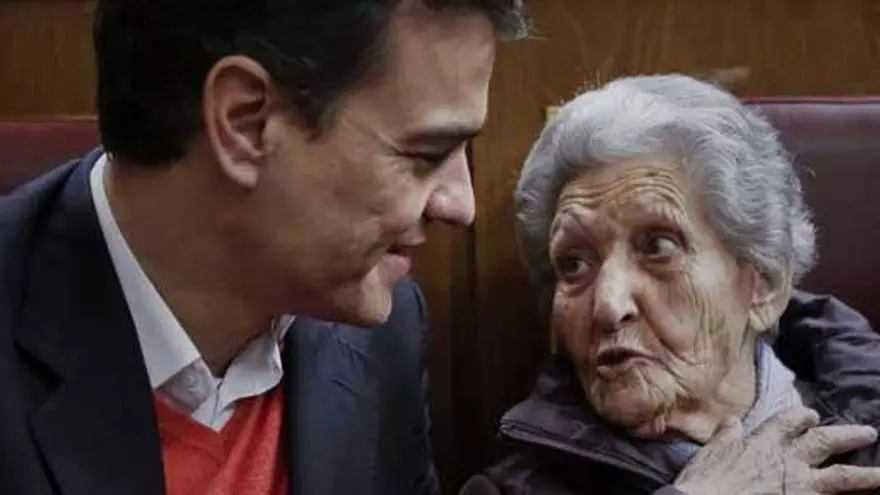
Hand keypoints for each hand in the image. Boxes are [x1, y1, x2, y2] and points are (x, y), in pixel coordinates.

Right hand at [673, 407, 879, 493]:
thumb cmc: (706, 481)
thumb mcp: (711, 452)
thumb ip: (726, 436)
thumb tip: (732, 420)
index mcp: (762, 444)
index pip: (788, 421)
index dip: (802, 417)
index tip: (812, 416)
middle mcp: (787, 460)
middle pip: (824, 442)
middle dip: (846, 436)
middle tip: (868, 433)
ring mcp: (800, 486)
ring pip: (842, 476)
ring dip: (867, 475)